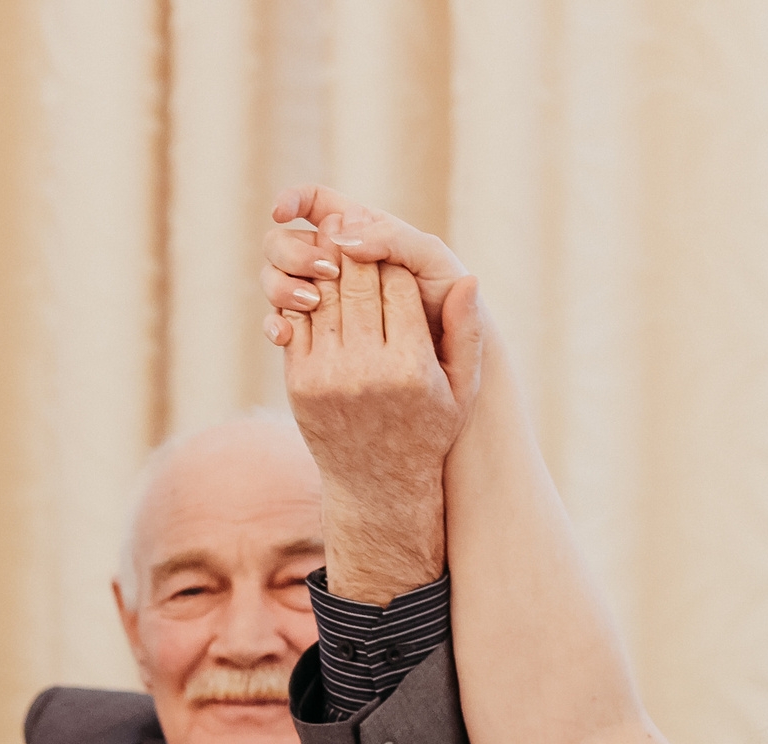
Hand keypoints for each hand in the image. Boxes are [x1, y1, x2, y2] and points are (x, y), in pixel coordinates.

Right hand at [259, 187, 466, 350]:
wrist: (449, 351)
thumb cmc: (445, 295)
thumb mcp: (428, 257)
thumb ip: (390, 237)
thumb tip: (341, 236)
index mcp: (356, 230)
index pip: (312, 203)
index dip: (291, 201)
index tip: (280, 212)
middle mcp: (329, 259)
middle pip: (281, 242)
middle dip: (292, 253)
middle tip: (326, 272)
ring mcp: (316, 295)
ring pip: (274, 279)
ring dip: (282, 287)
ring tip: (313, 304)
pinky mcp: (312, 334)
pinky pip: (280, 323)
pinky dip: (276, 326)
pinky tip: (285, 336)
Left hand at [278, 232, 481, 605]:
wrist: (377, 483)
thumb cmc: (429, 430)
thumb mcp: (460, 389)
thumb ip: (465, 333)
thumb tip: (468, 278)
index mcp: (411, 367)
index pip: (398, 285)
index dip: (394, 260)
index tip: (393, 250)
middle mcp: (367, 371)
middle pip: (358, 284)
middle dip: (359, 255)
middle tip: (357, 234)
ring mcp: (328, 377)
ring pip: (325, 296)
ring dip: (330, 269)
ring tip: (338, 254)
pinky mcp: (299, 383)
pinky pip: (300, 321)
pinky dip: (308, 298)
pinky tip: (320, 289)